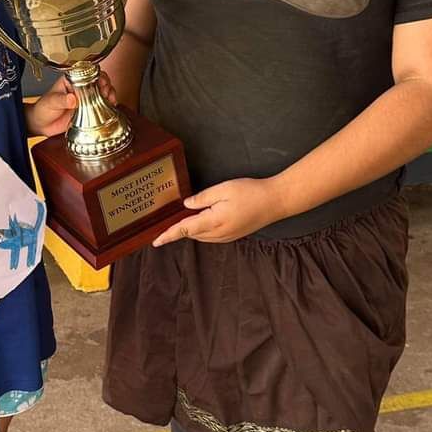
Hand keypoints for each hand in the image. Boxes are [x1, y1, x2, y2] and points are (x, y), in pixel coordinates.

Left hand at [24, 72, 117, 137]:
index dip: (96, 75)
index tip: (101, 81)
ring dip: (109, 94)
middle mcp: (80, 88)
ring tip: (110, 98)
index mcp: (70, 81)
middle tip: (106, 91)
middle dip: (106, 84)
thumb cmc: (43, 109)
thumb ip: (61, 100)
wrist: (41, 125)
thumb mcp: (50, 102)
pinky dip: (108, 105)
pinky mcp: (88, 111)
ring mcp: (85, 99)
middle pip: (98, 81)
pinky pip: (100, 106)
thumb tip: (72, 99)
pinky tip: (110, 107)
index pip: (86, 72)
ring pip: (102, 92)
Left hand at [152, 177, 282, 245]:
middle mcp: (218, 233)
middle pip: (191, 233)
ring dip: (190, 229)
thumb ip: (203, 198)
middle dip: (178, 229)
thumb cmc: (251, 192)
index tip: (155, 241)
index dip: (168, 235)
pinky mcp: (232, 236)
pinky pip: (210, 236)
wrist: (275, 202)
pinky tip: (199, 220)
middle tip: (165, 221)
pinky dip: (201, 230)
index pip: (185, 230)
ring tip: (180, 219)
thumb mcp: (224, 189)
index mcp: (214, 221)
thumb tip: (186, 205)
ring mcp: (226, 237)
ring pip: (200, 236)